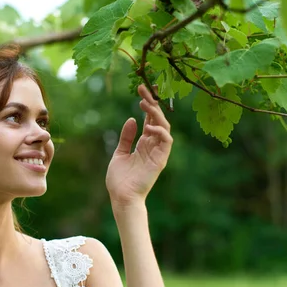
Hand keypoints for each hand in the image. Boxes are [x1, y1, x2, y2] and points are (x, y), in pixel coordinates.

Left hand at [106, 84, 172, 207]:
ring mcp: (158, 151)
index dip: (148, 103)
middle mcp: (153, 145)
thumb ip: (126, 137)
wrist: (121, 197)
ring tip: (144, 103)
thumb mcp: (120, 153)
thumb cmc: (120, 179)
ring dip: (156, 113)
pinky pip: (167, 140)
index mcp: (144, 143)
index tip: (142, 89)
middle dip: (152, 102)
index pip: (150, 118)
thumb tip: (131, 119)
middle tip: (144, 89)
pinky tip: (149, 125)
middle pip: (157, 118)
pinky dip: (160, 131)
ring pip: (164, 126)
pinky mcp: (161, 159)